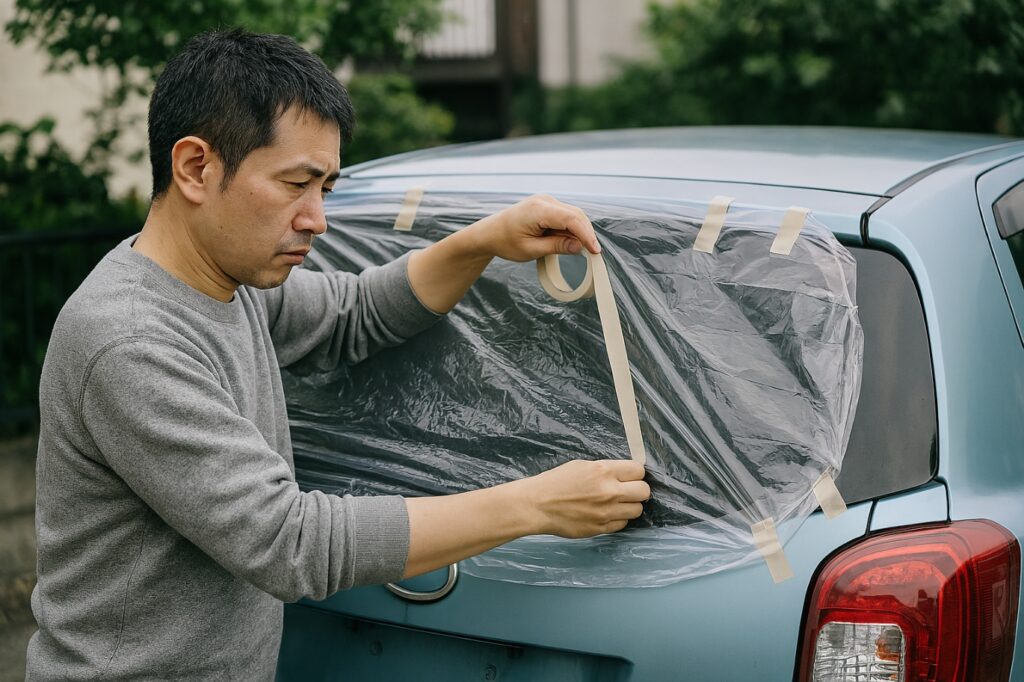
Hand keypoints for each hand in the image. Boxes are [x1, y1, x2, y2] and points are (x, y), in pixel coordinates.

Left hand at [469, 194, 601, 262]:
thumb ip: (557, 246)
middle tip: (591, 254)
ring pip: (573, 215)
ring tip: (576, 250)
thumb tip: (580, 247)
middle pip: (576, 215)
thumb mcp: (531, 249)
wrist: (490, 233)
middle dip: (586, 234)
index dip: (586, 235)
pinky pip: (565, 216)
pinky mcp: (547, 206)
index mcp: (538, 209)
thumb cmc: (505, 242)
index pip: (571, 219)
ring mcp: (546, 201)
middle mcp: (545, 200)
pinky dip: (570, 229)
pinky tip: (568, 242)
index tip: (595, 251)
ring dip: (578, 232)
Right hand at [516, 459, 649, 537]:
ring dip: (629, 506)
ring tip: (616, 503)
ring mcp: (606, 512)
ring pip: (637, 510)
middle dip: (637, 489)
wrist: (537, 505)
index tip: (630, 476)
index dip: (635, 473)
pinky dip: (618, 519)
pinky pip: (623, 524)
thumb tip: (624, 475)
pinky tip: (606, 514)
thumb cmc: (556, 482)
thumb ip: (606, 470)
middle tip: (627, 490)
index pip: (638, 470)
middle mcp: (609, 492)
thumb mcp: (582, 466)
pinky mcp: (601, 528)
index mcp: (603, 471)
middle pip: (644, 491)